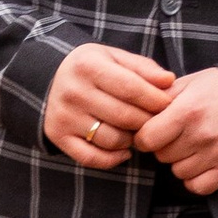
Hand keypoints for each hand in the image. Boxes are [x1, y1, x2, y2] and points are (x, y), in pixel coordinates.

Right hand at [45, 43, 174, 169]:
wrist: (48, 78)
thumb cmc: (91, 67)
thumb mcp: (114, 58)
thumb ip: (143, 68)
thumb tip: (169, 81)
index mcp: (88, 66)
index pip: (132, 88)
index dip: (156, 100)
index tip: (168, 105)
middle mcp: (73, 92)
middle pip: (124, 117)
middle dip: (147, 122)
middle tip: (157, 122)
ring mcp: (64, 116)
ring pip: (111, 139)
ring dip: (132, 140)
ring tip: (137, 131)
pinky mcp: (58, 136)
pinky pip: (91, 158)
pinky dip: (113, 159)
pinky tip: (124, 151)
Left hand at [138, 67, 217, 194]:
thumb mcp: (191, 82)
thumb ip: (162, 97)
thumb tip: (135, 113)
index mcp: (188, 110)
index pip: (147, 139)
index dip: (145, 137)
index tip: (153, 132)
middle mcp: (201, 134)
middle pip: (162, 156)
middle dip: (166, 147)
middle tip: (180, 134)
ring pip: (178, 172)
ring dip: (181, 162)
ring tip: (195, 145)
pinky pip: (197, 186)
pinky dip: (195, 178)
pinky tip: (202, 161)